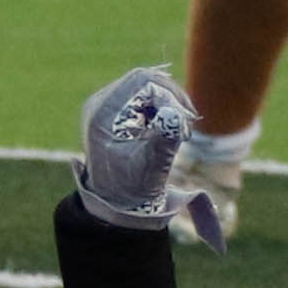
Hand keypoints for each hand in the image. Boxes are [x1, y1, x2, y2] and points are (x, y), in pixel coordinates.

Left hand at [73, 60, 190, 228]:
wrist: (114, 205)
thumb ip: (164, 138)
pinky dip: (161, 111)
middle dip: (171, 99)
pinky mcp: (115, 114)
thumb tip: (174, 114)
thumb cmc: (131, 189)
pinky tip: (168, 132)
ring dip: (168, 105)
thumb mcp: (151, 166)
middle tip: (187, 126)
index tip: (184, 121)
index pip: (142, 81)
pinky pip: (143, 100)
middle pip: (144, 81)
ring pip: (146, 88)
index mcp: (103, 113)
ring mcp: (106, 108)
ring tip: (179, 133)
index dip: (169, 94)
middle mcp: (101, 104)